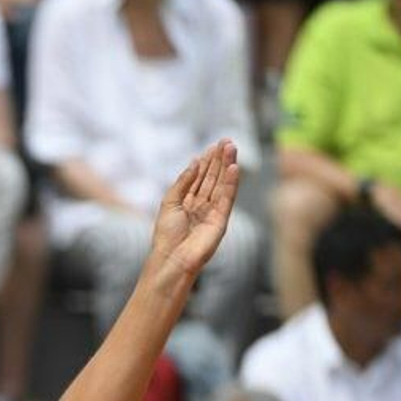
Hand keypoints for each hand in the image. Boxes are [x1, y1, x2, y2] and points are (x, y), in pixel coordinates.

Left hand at [150, 139, 239, 277]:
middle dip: (219, 160)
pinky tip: (234, 168)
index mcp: (187, 203)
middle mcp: (201, 206)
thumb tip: (195, 161)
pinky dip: (231, 183)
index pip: (200, 178)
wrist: (172, 258)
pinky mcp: (221, 220)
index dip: (206, 162)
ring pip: (221, 184)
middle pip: (213, 178)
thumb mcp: (169, 202)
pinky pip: (228, 198)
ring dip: (227, 166)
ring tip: (231, 148)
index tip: (211, 146)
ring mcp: (212, 213)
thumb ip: (183, 181)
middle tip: (226, 141)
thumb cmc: (166, 235)